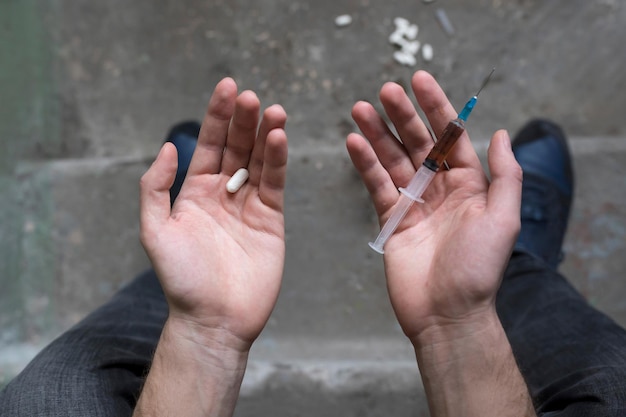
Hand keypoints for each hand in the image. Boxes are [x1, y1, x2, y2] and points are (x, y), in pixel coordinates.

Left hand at [139, 78, 287, 350]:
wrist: (214, 318)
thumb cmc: (182, 279)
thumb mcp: (155, 231)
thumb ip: (156, 188)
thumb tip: (168, 147)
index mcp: (195, 192)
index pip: (209, 145)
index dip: (217, 116)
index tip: (228, 88)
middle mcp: (223, 193)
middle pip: (236, 147)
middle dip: (243, 121)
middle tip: (251, 98)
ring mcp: (249, 205)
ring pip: (259, 161)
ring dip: (265, 135)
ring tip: (272, 111)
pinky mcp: (272, 219)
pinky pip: (275, 184)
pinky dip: (278, 161)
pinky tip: (279, 139)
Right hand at [347, 71, 521, 342]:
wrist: (446, 313)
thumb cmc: (478, 269)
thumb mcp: (503, 218)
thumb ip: (505, 175)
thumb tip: (502, 132)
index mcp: (469, 185)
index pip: (450, 137)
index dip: (435, 107)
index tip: (418, 80)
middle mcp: (440, 189)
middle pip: (418, 143)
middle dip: (402, 116)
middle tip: (385, 90)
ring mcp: (414, 203)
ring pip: (392, 160)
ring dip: (377, 134)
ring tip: (360, 108)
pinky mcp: (391, 219)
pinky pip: (376, 185)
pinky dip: (365, 164)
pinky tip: (354, 142)